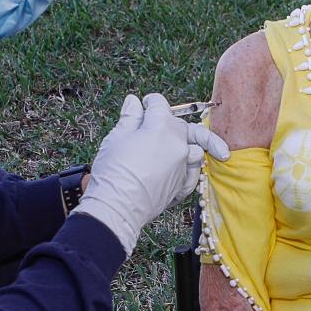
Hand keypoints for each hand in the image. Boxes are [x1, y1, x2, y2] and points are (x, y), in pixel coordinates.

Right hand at [73, 94, 229, 255]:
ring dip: (192, 144)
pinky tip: (185, 167)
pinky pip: (194, 172)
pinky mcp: (184, 185)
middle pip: (182, 125)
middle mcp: (179, 144)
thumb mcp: (116, 138)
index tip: (144, 104)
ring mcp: (184, 166)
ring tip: (189, 144)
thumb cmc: (113, 172)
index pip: (160, 105)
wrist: (118, 208)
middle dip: (170, 120)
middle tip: (162, 120)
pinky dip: (191, 167)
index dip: (150, 102)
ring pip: (197, 148)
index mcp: (161, 127)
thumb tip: (133, 102)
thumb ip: (130, 118)